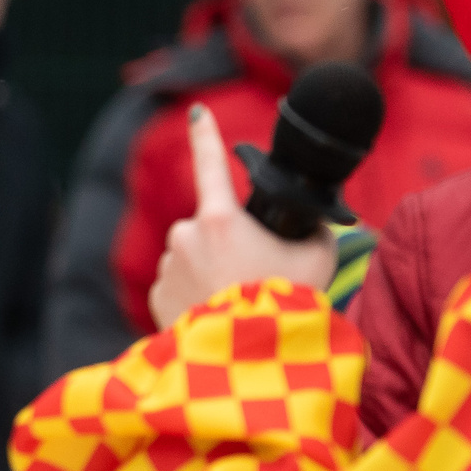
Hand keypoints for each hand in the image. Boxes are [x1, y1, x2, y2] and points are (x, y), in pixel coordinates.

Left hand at [146, 103, 336, 328]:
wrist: (248, 357)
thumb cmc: (284, 305)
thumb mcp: (315, 256)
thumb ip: (307, 229)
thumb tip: (304, 226)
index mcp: (220, 218)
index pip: (211, 164)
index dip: (206, 134)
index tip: (196, 113)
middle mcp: (184, 236)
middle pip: (210, 228)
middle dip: (229, 245)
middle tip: (255, 276)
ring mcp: (165, 268)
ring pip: (191, 257)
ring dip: (211, 273)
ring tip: (237, 301)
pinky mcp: (154, 298)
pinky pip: (178, 286)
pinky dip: (196, 297)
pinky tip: (216, 315)